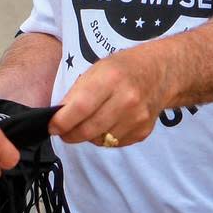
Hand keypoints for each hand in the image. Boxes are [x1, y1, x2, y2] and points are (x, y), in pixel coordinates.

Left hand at [49, 47, 165, 146]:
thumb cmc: (123, 68)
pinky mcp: (143, 131)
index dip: (61, 122)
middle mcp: (126, 99)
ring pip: (100, 140)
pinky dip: (105, 137)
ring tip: (90, 121)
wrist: (160, 72)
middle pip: (88, 130)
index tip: (52, 126)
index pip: (79, 108)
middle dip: (70, 134)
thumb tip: (58, 119)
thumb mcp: (97, 69)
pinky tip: (109, 122)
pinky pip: (114, 143)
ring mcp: (137, 118)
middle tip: (64, 131)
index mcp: (111, 78)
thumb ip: (77, 93)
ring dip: (89, 136)